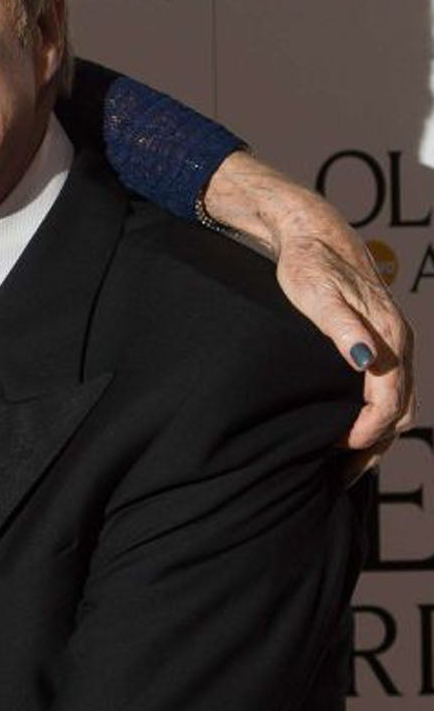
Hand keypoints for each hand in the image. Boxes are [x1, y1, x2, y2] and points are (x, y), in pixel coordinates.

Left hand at [203, 151, 415, 464]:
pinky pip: (390, 388)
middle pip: (401, 408)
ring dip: (378, 436)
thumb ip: (342, 328)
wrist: (314, 235)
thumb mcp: (316, 295)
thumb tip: (366, 360)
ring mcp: (395, 342)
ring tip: (343, 465)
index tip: (339, 452)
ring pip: (399, 402)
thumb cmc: (309, 265)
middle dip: (376, 445)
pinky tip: (348, 431)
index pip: (390, 399)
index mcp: (389, 335)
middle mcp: (400, 341)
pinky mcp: (383, 342)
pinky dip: (375, 416)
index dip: (369, 432)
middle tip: (339, 475)